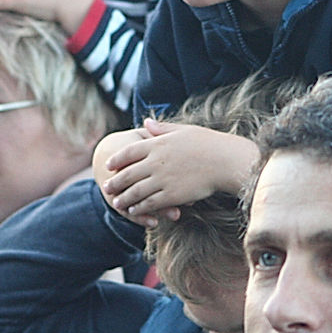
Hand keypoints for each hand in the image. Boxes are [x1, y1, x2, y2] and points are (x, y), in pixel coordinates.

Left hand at [100, 120, 258, 226]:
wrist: (225, 161)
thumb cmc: (207, 143)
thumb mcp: (182, 130)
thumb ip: (161, 129)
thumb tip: (145, 123)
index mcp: (157, 143)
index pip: (129, 151)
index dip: (117, 159)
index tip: (109, 165)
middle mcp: (156, 161)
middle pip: (128, 174)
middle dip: (115, 182)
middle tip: (106, 187)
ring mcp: (163, 179)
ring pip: (136, 191)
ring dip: (124, 198)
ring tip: (116, 202)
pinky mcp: (172, 195)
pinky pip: (150, 203)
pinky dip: (139, 207)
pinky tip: (134, 210)